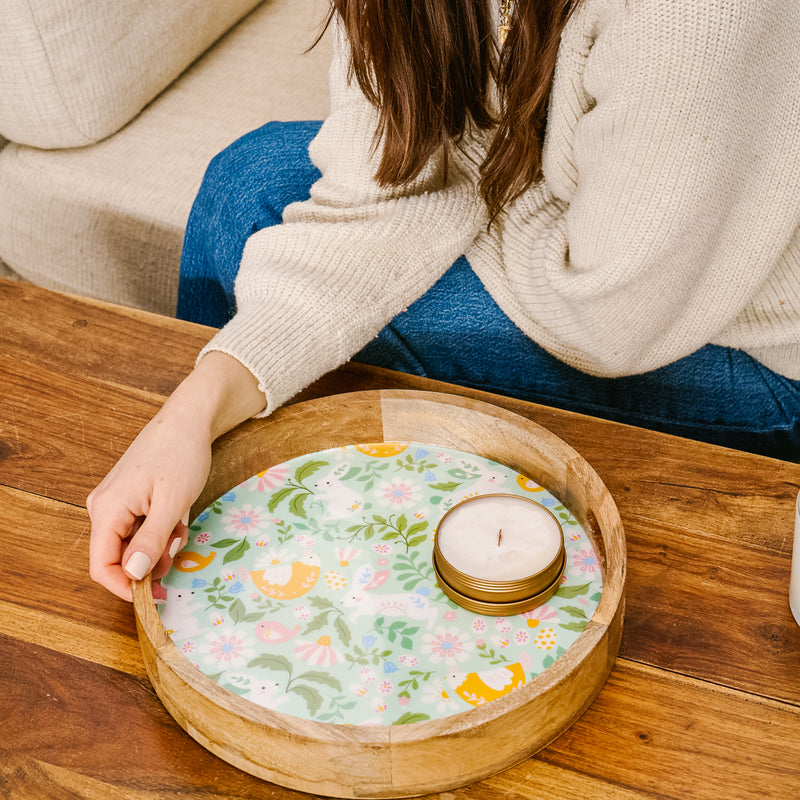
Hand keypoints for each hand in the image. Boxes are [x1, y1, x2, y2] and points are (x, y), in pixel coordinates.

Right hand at [87, 352, 265, 600]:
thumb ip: (151, 541)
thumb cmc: (182, 455)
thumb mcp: (172, 503)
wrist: (189, 419)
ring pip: (133, 543)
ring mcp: (115, 501)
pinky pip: (140, 527)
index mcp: (108, 509)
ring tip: (182, 525)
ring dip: (160, 544)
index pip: (101, 566)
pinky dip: (161, 529)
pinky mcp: (129, 497)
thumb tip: (132, 575)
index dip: (125, 587)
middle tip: (179, 546)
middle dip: (150, 560)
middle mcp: (103, 507)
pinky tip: (178, 515)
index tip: (155, 595)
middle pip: (118, 556)